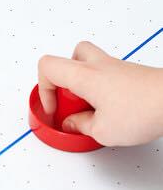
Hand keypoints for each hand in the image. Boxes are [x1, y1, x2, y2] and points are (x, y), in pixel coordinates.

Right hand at [38, 41, 162, 145]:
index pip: (47, 67)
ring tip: (89, 105)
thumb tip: (74, 123)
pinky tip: (110, 109)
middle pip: (67, 58)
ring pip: (88, 64)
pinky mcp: (131, 74)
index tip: (55, 108)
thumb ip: (81, 126)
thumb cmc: (145, 108)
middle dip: (62, 81)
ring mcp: (116, 67)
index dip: (44, 90)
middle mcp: (98, 64)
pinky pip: (106, 75)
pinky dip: (102, 89)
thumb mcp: (103, 130)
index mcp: (83, 75)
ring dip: (82, 83)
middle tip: (70, 102)